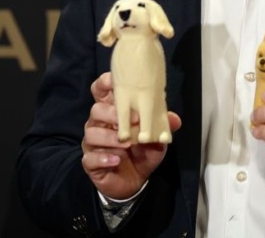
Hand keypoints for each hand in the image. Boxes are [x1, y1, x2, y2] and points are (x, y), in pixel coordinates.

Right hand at [80, 72, 181, 199]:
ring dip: (109, 137)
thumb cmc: (143, 154)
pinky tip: (116, 160)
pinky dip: (103, 158)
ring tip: (126, 144)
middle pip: (96, 110)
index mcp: (113, 113)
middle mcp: (99, 124)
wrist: (134, 183)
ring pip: (92, 132)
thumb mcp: (156, 141)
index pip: (101, 93)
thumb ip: (162, 129)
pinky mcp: (90, 162)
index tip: (114, 82)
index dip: (105, 84)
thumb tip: (174, 120)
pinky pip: (90, 158)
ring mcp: (92, 143)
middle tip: (132, 121)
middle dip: (113, 113)